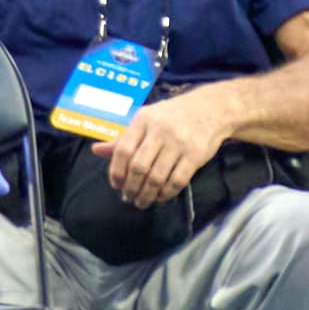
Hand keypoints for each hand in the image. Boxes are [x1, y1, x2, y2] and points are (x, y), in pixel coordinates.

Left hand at [93, 90, 227, 207]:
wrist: (212, 108)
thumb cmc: (171, 116)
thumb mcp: (145, 120)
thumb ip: (123, 138)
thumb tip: (96, 151)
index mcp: (143, 120)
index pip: (123, 150)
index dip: (116, 171)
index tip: (115, 184)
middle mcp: (160, 131)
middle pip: (139, 167)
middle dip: (131, 187)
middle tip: (128, 197)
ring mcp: (179, 143)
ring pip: (158, 176)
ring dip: (147, 194)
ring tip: (142, 201)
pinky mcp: (196, 154)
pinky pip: (178, 180)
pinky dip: (167, 192)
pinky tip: (160, 196)